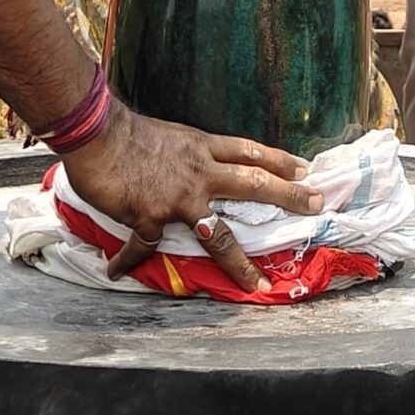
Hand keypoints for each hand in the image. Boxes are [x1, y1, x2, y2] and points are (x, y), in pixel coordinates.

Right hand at [62, 103, 319, 293]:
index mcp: (202, 149)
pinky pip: (143, 246)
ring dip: (239, 263)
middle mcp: (199, 173)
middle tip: (317, 203)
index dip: (279, 160)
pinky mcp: (150, 216)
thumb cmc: (127, 130)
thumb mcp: (170, 135)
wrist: (97, 132)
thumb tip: (196, 160)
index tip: (304, 169)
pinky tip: (116, 270)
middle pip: (253, 183)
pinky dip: (127, 259)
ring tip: (257, 285)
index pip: (250, 152)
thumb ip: (186, 152)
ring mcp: (178, 198)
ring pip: (218, 234)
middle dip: (288, 195)